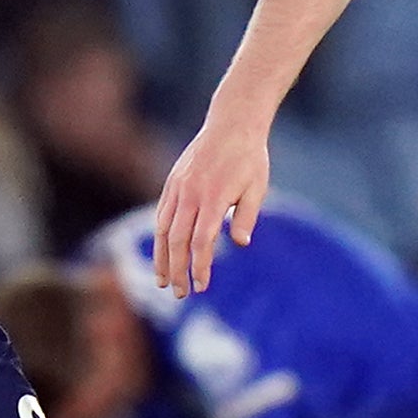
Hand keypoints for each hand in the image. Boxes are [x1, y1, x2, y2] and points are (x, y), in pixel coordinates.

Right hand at [154, 116, 269, 293]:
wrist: (232, 123)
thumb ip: (246, 216)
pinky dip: (160, 236)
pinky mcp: (172, 182)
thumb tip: (240, 243)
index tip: (201, 286)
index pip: (201, 241)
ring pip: (163, 229)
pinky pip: (161, 214)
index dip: (199, 267)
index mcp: (213, 198)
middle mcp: (190, 194)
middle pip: (178, 241)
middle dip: (177, 270)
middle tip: (180, 294)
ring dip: (161, 257)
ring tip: (162, 281)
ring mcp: (178, 187)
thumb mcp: (257, 187)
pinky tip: (163, 252)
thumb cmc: (249, 158)